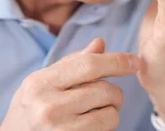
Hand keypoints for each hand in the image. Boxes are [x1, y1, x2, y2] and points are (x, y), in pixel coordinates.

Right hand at [0, 38, 139, 130]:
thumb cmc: (29, 109)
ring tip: (95, 113)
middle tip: (106, 97)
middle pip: (104, 91)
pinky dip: (105, 127)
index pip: (88, 65)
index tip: (134, 61)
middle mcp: (48, 107)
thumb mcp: (42, 82)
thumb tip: (100, 44)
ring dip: (110, 112)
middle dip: (114, 92)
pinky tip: (89, 126)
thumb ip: (72, 63)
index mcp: (40, 83)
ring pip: (110, 115)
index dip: (117, 61)